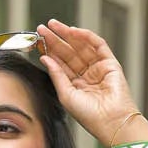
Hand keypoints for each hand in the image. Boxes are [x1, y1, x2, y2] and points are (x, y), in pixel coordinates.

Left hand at [36, 18, 144, 146]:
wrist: (111, 121)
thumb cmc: (90, 116)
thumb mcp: (65, 95)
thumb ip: (56, 75)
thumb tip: (45, 58)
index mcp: (74, 86)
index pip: (60, 64)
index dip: (49, 51)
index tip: (37, 41)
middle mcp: (86, 76)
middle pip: (68, 52)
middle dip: (56, 39)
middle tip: (42, 28)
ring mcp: (98, 68)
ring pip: (81, 46)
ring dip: (68, 34)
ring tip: (54, 25)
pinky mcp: (110, 63)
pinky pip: (97, 44)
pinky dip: (85, 36)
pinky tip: (72, 31)